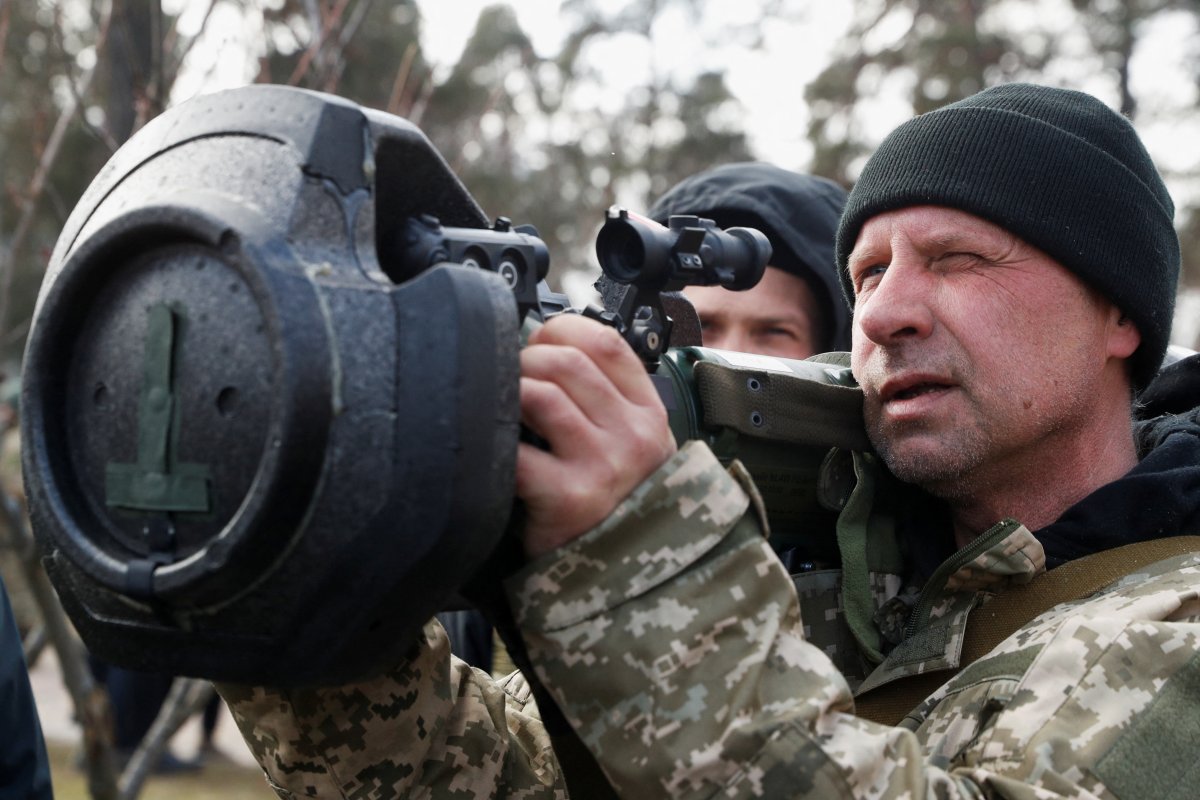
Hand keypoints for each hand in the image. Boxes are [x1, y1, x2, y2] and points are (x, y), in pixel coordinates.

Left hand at [516, 314, 676, 558]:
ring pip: (541, 396)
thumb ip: (603, 404)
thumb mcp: (631, 451)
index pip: (607, 344)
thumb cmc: (615, 512)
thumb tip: (540, 350)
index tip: (538, 340)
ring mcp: (603, 466)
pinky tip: (492, 452)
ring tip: (498, 410)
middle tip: (508, 378)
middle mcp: (633, 437)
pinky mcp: (567, 498)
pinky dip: (495, 442)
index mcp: (649, 416)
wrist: (623, 584)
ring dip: (508, 394)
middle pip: (568, 362)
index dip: (563, 330)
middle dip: (526, 360)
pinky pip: (517, 451)